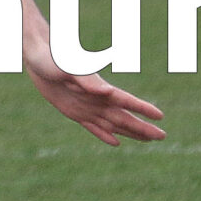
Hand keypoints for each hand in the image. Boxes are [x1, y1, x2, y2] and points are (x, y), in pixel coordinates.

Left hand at [27, 59, 166, 145]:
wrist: (37, 58)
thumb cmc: (54, 58)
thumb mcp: (69, 69)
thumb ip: (88, 81)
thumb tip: (108, 92)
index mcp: (99, 88)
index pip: (126, 100)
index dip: (143, 109)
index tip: (160, 116)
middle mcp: (97, 99)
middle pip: (124, 116)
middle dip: (143, 127)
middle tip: (163, 136)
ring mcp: (87, 107)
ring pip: (113, 124)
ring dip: (131, 132)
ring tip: (148, 139)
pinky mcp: (74, 112)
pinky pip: (93, 127)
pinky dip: (104, 135)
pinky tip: (116, 142)